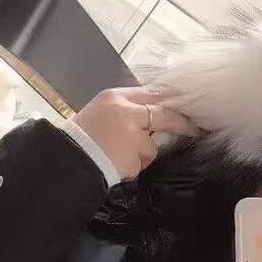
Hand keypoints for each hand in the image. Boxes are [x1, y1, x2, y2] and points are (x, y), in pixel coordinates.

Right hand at [73, 87, 196, 180]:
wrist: (66, 160)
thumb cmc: (81, 137)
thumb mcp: (101, 112)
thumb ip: (127, 111)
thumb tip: (156, 116)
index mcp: (115, 97)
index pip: (152, 94)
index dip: (171, 102)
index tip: (187, 107)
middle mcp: (126, 112)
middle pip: (163, 115)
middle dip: (181, 123)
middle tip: (195, 127)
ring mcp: (132, 135)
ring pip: (151, 145)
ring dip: (141, 154)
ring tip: (117, 156)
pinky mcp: (134, 156)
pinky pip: (141, 163)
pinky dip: (133, 167)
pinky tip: (115, 164)